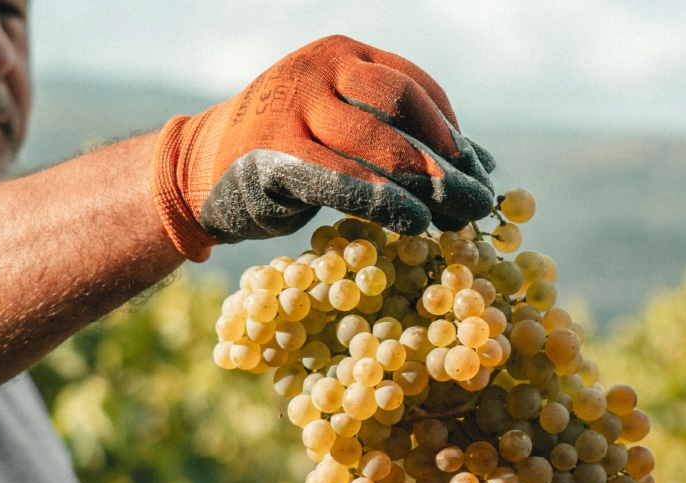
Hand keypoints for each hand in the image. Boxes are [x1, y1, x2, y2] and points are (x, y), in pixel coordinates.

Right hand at [151, 35, 495, 260]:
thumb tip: (484, 167)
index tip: (479, 172)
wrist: (201, 167)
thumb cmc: (289, 148)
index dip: (453, 132)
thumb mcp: (342, 126)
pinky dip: (382, 201)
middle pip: (402, 107)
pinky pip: (339, 179)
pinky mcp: (273, 155)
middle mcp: (319, 71)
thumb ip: (401, 137)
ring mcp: (293, 109)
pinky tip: (414, 224)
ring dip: (426, 183)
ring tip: (461, 217)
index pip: (415, 86)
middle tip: (481, 199)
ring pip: (376, 143)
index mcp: (342, 55)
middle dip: (447, 157)